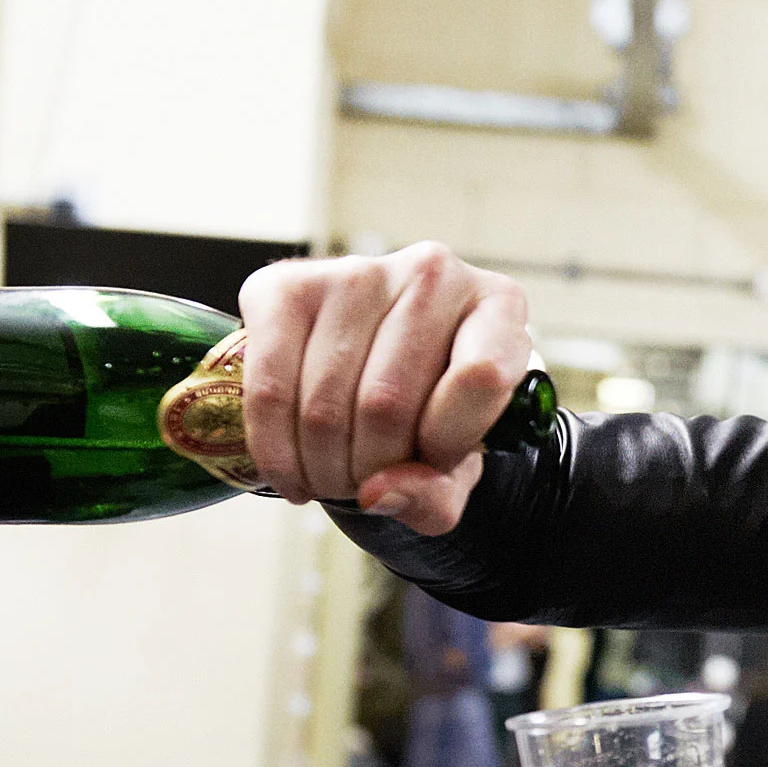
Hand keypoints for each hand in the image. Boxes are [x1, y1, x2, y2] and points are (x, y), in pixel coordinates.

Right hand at [237, 242, 532, 532]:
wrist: (379, 367)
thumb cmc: (431, 414)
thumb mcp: (454, 467)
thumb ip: (434, 494)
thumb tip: (373, 493)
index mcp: (498, 306)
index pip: (480, 377)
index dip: (447, 444)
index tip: (431, 463)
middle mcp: (432, 272)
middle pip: (386, 402)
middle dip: (367, 470)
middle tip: (364, 484)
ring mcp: (355, 271)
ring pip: (324, 404)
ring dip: (321, 468)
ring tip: (331, 479)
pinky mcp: (285, 285)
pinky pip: (268, 388)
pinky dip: (274, 450)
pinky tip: (291, 471)